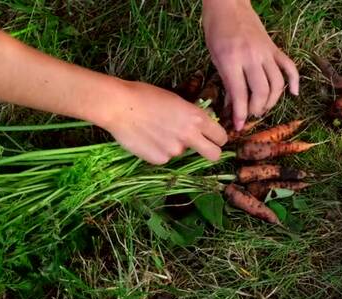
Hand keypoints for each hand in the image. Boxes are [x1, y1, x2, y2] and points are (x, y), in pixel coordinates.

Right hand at [102, 80, 227, 164]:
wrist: (119, 106)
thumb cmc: (145, 96)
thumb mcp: (176, 99)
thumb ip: (191, 114)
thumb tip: (202, 123)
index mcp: (196, 118)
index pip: (221, 136)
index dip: (219, 138)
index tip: (214, 139)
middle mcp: (189, 136)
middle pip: (214, 155)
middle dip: (212, 152)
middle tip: (203, 148)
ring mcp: (174, 150)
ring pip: (182, 153)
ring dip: (174, 145)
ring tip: (156, 131)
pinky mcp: (159, 159)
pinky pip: (164, 157)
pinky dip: (158, 150)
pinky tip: (147, 137)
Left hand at [202, 0, 299, 129]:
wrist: (228, 5)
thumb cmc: (216, 31)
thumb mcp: (215, 59)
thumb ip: (227, 82)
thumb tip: (232, 106)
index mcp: (232, 60)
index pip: (240, 94)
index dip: (240, 114)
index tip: (239, 127)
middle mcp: (251, 57)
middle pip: (262, 92)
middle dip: (256, 109)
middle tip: (250, 115)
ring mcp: (266, 52)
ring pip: (277, 83)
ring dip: (272, 101)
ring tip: (263, 108)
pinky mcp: (275, 48)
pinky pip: (289, 66)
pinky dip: (294, 81)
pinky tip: (293, 94)